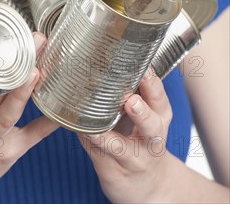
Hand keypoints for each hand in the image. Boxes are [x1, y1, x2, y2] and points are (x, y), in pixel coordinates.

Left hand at [78, 67, 172, 203]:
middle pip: (151, 125)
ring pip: (121, 148)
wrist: (149, 185)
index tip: (142, 66)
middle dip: (141, 113)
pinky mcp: (114, 172)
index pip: (158, 96)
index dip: (151, 81)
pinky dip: (87, 144)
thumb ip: (134, 88)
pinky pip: (98, 155)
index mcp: (159, 115)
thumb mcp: (147, 113)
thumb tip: (105, 53)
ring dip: (108, 137)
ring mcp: (134, 159)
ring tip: (94, 128)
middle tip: (131, 101)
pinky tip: (78, 133)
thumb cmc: (141, 136)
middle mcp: (151, 138)